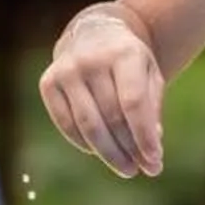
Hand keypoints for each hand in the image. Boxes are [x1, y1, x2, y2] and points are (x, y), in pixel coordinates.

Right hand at [39, 6, 165, 177]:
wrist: (93, 34)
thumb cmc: (129, 62)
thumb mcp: (150, 75)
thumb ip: (152, 108)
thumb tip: (151, 147)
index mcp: (124, 54)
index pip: (134, 103)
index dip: (144, 136)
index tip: (155, 161)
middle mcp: (91, 60)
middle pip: (111, 117)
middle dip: (129, 148)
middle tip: (143, 169)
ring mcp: (66, 71)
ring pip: (88, 124)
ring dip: (108, 152)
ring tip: (126, 168)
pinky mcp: (48, 83)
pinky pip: (65, 122)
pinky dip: (83, 142)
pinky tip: (99, 152)